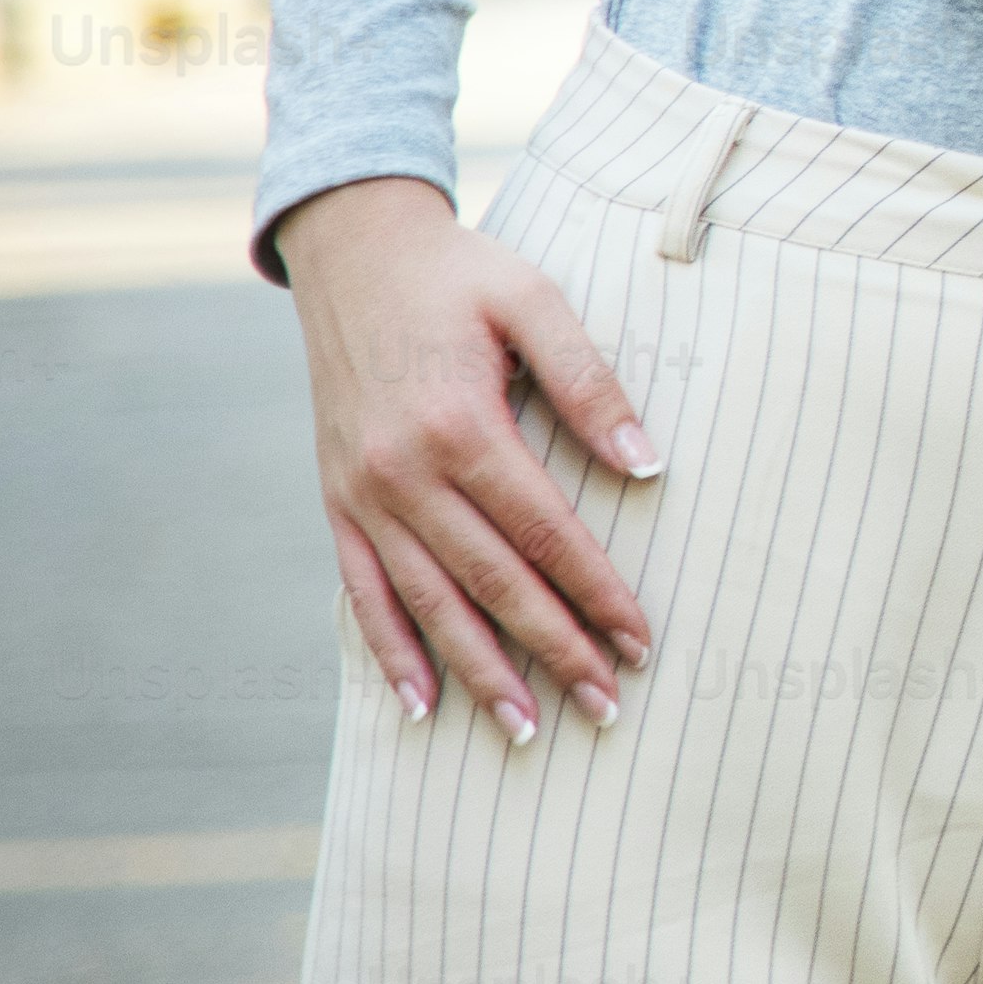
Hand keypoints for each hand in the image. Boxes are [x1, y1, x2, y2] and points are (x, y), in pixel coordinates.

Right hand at [278, 177, 660, 743]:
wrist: (352, 252)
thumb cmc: (458, 274)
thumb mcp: (534, 301)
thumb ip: (590, 382)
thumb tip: (647, 464)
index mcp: (461, 427)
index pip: (545, 534)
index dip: (597, 592)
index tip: (642, 640)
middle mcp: (403, 475)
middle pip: (492, 583)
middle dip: (553, 649)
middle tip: (605, 709)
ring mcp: (361, 495)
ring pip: (428, 603)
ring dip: (478, 671)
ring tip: (525, 731)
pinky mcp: (335, 502)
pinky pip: (362, 593)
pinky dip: (389, 651)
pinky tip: (420, 702)